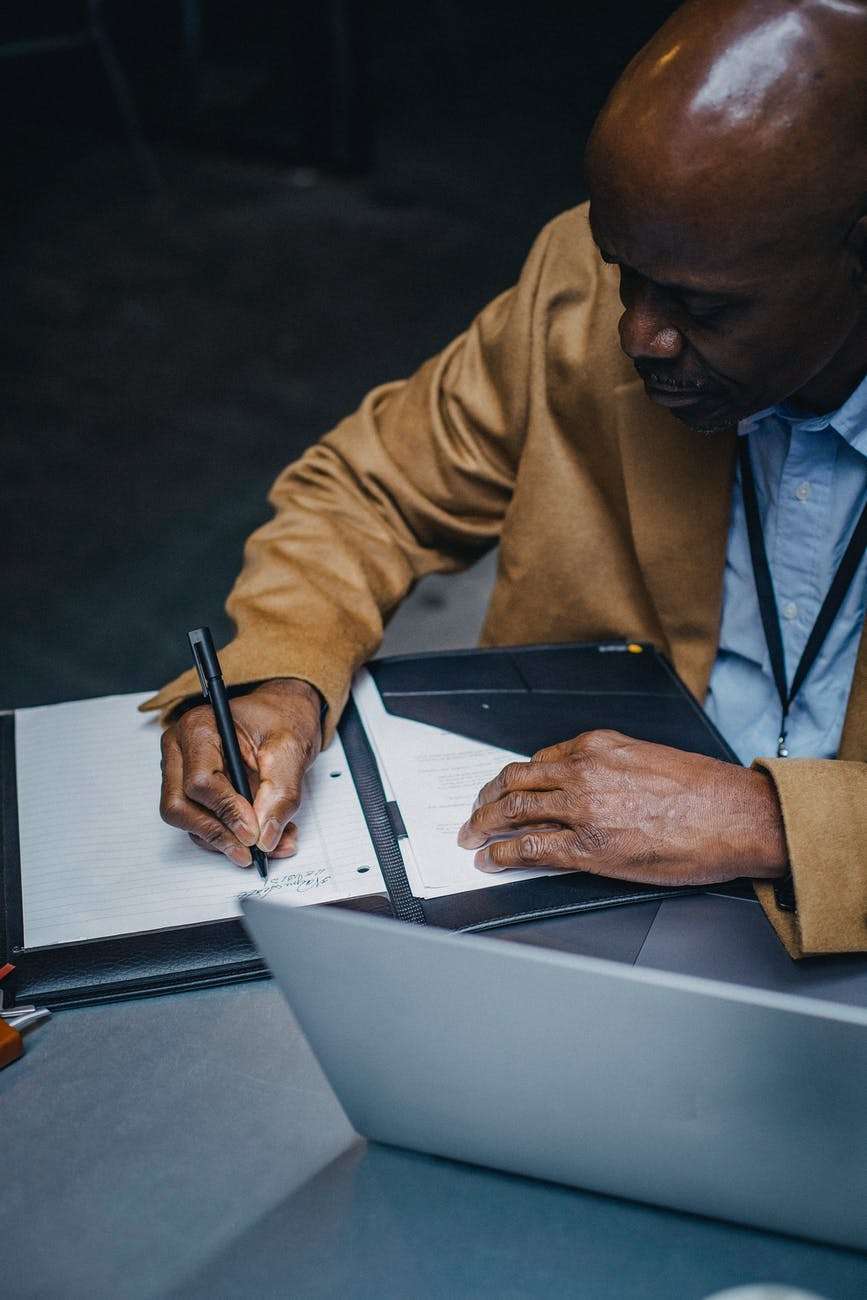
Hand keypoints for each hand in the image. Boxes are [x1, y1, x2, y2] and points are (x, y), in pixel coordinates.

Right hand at [159, 678, 321, 866]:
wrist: (284, 714)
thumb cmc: (282, 718)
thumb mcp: (290, 750)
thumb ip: (280, 794)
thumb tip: (265, 835)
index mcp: (199, 728)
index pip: (199, 781)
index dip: (226, 810)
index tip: (253, 830)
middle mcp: (181, 750)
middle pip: (180, 806)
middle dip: (217, 833)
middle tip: (251, 849)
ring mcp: (181, 771)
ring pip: (187, 820)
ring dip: (226, 841)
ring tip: (268, 844)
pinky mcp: (191, 791)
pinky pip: (201, 822)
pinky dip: (229, 837)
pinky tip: (261, 837)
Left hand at [457, 730, 787, 885]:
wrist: (736, 815)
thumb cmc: (705, 791)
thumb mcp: (648, 757)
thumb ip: (610, 766)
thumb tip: (587, 785)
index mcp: (598, 745)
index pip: (539, 759)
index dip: (515, 779)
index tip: (505, 788)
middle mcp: (583, 771)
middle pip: (515, 780)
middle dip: (486, 797)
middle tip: (474, 811)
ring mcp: (582, 809)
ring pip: (513, 810)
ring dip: (483, 822)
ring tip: (471, 835)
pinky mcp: (589, 848)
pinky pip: (530, 848)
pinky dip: (502, 853)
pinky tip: (492, 859)